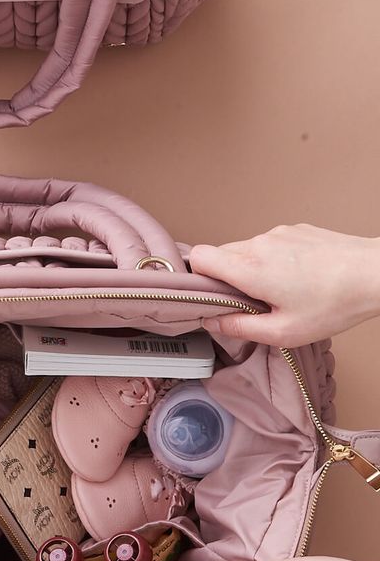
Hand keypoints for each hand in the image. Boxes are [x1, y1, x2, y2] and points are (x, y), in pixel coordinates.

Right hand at [189, 224, 379, 345]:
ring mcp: (278, 232)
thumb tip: (213, 323)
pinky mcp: (295, 229)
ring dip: (252, 268)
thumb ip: (240, 328)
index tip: (209, 295)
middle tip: (250, 301)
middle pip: (221, 254)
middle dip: (227, 278)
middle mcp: (259, 243)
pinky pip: (269, 243)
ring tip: (280, 291)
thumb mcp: (284, 331)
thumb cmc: (334, 303)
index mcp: (250, 268)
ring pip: (246, 249)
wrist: (373, 274)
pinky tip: (298, 277)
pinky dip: (273, 259)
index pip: (199, 257)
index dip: (198, 277)